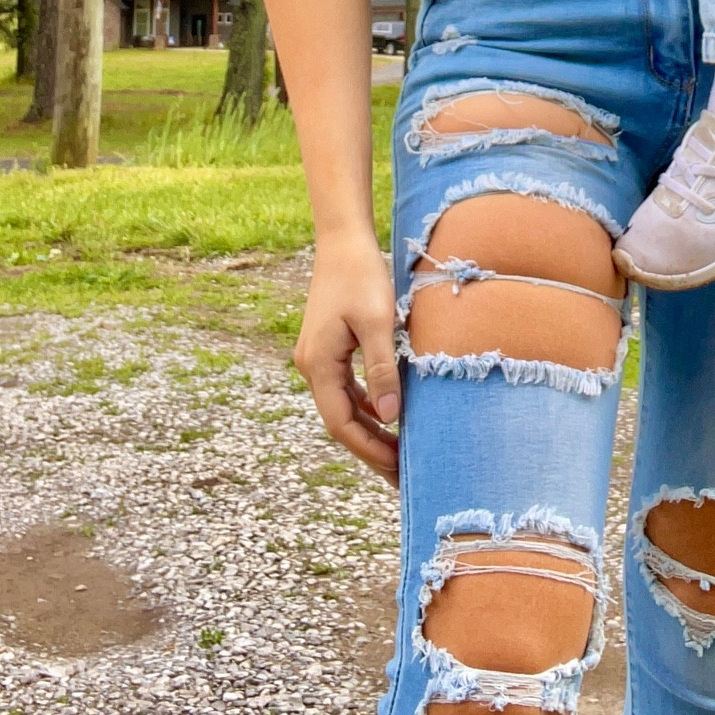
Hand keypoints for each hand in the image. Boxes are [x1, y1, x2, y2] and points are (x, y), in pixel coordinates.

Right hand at [294, 233, 401, 485]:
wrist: (343, 240)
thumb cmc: (361, 275)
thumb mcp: (376, 321)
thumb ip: (382, 368)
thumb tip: (390, 416)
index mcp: (319, 365)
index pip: (342, 424)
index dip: (370, 449)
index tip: (398, 469)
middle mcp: (312, 366)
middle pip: (341, 421)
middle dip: (370, 448)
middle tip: (402, 474)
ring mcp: (318, 357)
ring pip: (343, 406)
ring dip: (369, 429)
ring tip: (398, 452)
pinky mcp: (328, 347)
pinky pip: (346, 388)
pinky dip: (366, 405)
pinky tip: (388, 414)